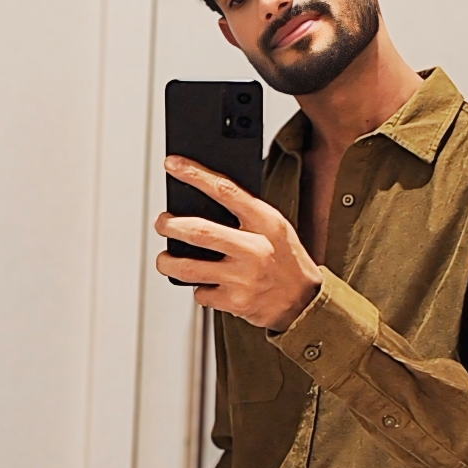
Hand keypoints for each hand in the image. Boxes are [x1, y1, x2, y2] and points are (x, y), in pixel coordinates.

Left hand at [155, 155, 322, 331]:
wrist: (305, 301)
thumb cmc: (285, 258)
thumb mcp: (275, 227)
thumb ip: (246, 214)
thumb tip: (201, 199)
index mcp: (266, 222)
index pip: (225, 190)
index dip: (195, 174)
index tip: (172, 165)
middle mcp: (255, 249)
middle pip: (198, 231)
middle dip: (169, 225)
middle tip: (162, 222)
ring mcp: (243, 278)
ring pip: (187, 268)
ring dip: (167, 261)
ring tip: (166, 257)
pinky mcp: (235, 302)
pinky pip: (200, 293)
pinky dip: (198, 288)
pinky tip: (208, 283)